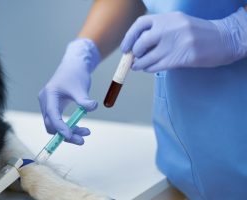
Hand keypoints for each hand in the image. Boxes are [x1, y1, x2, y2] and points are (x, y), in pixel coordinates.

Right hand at [38, 38, 99, 144]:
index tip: (71, 136)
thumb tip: (92, 107)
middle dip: (65, 134)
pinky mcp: (53, 107)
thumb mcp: (81, 87)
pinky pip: (58, 121)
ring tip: (86, 133)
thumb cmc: (75, 74)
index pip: (52, 115)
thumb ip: (84, 99)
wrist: (73, 66)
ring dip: (68, 132)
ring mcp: (48, 105)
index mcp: (49, 95)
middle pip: (51, 124)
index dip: (60, 127)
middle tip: (82, 140)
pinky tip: (81, 128)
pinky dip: (68, 127)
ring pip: (54, 125)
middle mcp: (45, 101)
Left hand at [121, 8, 246, 72]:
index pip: (140, 24)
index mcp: (168, 18)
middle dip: (135, 52)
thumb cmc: (197, 32)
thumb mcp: (177, 23)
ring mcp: (176, 43)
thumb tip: (135, 46)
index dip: (129, 37)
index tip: (126, 47)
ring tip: (138, 66)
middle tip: (134, 57)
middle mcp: (170, 28)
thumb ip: (158, 30)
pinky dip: (149, 68)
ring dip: (139, 64)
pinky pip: (157, 66)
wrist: (223, 39)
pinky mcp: (182, 58)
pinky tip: (148, 68)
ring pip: (148, 57)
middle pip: (142, 42)